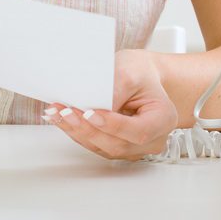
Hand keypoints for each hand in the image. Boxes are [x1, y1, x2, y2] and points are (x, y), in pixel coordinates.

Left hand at [44, 49, 179, 159]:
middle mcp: (151, 139)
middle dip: (88, 128)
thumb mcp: (131, 72)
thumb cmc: (140, 73)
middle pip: (118, 143)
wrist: (139, 77)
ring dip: (77, 131)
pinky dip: (78, 132)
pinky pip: (96, 144)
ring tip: (57, 113)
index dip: (112, 125)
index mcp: (163, 120)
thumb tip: (94, 105)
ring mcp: (134, 147)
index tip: (90, 113)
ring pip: (103, 147)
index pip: (138, 131)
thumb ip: (116, 90)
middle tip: (66, 112)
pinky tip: (62, 119)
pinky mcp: (117, 146)